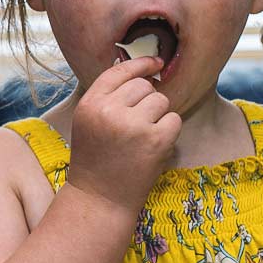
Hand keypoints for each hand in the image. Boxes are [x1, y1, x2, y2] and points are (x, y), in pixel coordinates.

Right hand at [62, 56, 181, 210]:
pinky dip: (169, 132)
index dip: (140, 64)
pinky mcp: (155, 140)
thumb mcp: (89, 123)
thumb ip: (107, 98)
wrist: (100, 199)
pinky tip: (154, 147)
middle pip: (143, 86)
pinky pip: (173, 120)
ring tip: (143, 138)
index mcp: (90, 104)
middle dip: (147, 101)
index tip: (155, 62)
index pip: (119, 71)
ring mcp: (133, 125)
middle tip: (138, 124)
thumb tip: (141, 72)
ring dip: (159, 116)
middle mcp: (109, 111)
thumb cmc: (96, 161)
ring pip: (161, 101)